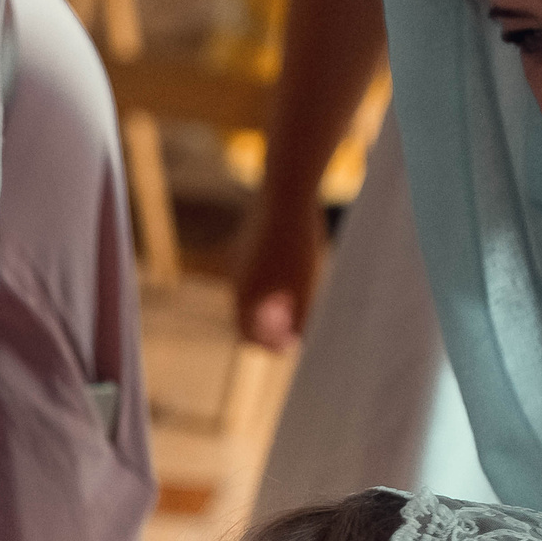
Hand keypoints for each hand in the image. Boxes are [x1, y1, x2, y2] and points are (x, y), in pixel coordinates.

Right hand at [233, 200, 328, 351]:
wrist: (286, 192)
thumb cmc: (298, 242)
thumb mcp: (305, 287)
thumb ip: (297, 319)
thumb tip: (293, 344)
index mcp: (245, 296)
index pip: (248, 337)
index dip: (269, 347)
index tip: (288, 348)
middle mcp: (235, 280)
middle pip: (246, 317)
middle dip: (267, 328)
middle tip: (292, 332)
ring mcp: (239, 259)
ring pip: (251, 294)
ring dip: (268, 304)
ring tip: (294, 301)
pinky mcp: (248, 242)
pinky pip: (255, 273)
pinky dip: (269, 283)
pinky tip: (290, 271)